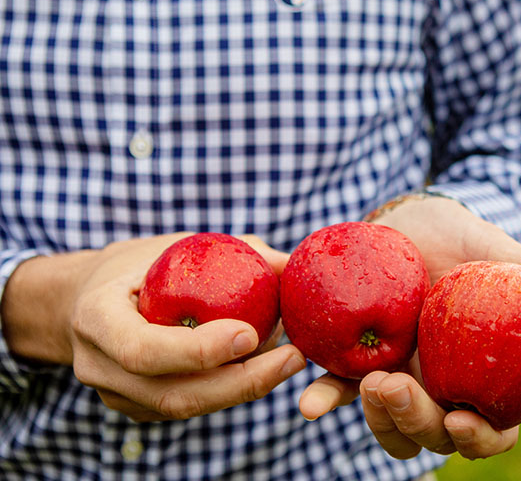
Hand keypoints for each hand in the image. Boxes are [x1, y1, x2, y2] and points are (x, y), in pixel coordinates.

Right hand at [2, 233, 306, 421]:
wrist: (94, 296)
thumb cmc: (144, 262)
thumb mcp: (178, 245)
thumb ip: (234, 251)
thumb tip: (289, 263)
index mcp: (96, 319)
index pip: (142, 350)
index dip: (197, 350)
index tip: (249, 332)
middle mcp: (98, 367)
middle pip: (172, 395)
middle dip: (240, 381)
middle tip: (293, 357)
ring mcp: (117, 395)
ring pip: (186, 407)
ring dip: (245, 388)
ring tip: (290, 361)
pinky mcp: (139, 407)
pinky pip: (190, 405)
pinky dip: (231, 389)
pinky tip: (266, 366)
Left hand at [297, 193, 520, 457]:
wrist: (408, 221)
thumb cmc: (461, 239)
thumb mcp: (496, 250)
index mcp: (482, 375)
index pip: (493, 429)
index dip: (483, 441)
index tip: (464, 422)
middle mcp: (440, 386)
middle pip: (435, 435)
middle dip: (418, 423)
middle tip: (395, 388)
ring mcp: (397, 377)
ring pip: (390, 426)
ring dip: (378, 420)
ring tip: (368, 384)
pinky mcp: (354, 360)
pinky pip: (339, 389)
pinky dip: (326, 399)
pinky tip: (311, 402)